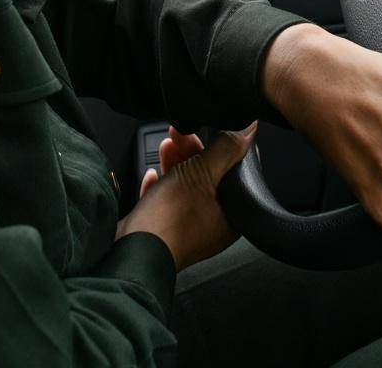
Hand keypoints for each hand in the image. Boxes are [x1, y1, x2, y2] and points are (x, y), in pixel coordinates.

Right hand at [115, 122, 255, 269]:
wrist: (133, 251)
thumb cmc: (170, 220)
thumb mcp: (202, 174)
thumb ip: (226, 150)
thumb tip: (248, 130)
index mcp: (231, 215)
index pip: (234, 174)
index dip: (222, 148)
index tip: (211, 130)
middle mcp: (212, 224)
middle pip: (208, 178)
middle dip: (192, 152)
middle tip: (180, 133)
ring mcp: (187, 228)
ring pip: (185, 187)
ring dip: (175, 163)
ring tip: (166, 144)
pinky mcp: (164, 229)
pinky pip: (164, 202)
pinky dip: (159, 186)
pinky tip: (152, 175)